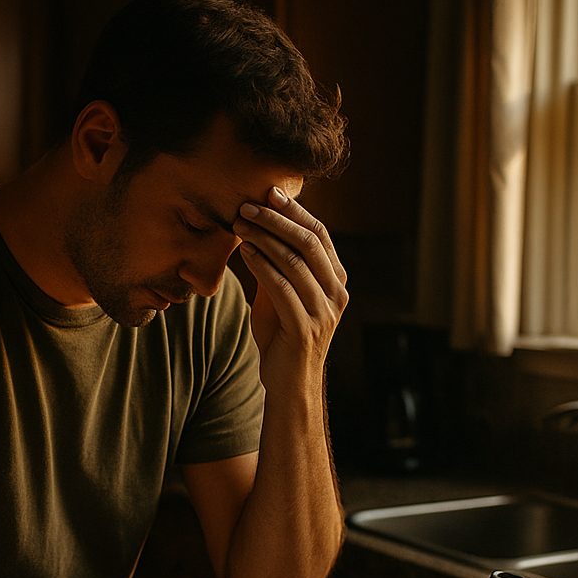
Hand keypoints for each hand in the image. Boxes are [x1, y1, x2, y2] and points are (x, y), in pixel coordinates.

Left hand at [235, 187, 348, 397]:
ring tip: (240, 225)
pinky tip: (245, 252)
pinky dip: (262, 266)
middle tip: (247, 205)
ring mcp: (324, 313)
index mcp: (336, 281)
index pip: (320, 235)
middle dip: (277, 220)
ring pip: (295, 262)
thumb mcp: (282, 295)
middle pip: (309, 243)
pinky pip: (282, 289)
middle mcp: (337, 294)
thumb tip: (259, 227)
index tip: (269, 193)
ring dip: (264, 238)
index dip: (295, 211)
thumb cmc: (282, 336)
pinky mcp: (305, 330)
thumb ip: (279, 266)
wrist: (289, 384)